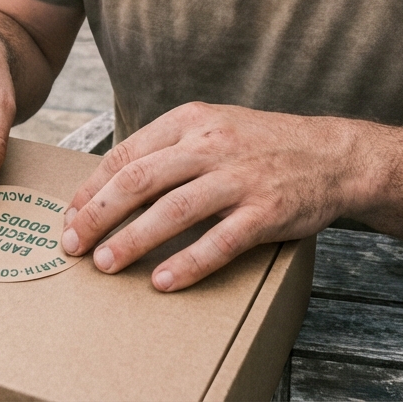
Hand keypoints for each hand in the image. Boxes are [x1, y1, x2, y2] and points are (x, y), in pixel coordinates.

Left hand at [59, 102, 361, 290]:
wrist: (332, 154)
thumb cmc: (263, 145)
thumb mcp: (213, 127)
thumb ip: (169, 149)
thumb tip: (114, 184)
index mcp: (191, 121)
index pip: (127, 154)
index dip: (92, 187)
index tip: (70, 213)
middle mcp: (211, 145)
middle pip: (139, 181)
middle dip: (98, 214)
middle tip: (72, 243)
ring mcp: (239, 178)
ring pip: (172, 211)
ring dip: (132, 240)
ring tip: (105, 264)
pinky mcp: (265, 212)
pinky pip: (219, 242)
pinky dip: (187, 263)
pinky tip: (162, 281)